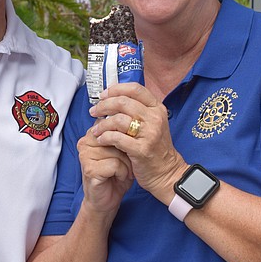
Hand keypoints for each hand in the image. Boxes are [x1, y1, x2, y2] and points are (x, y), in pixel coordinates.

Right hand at [78, 120, 134, 214]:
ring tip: (124, 171)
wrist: (107, 200)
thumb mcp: (122, 150)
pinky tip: (120, 177)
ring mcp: (85, 155)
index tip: (129, 149)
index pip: (112, 123)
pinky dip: (123, 172)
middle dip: (128, 150)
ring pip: (117, 150)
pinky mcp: (89, 169)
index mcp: (92, 133)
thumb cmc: (117, 174)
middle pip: (116, 135)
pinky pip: (115, 164)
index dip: (127, 136)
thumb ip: (123, 134)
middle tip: (129, 162)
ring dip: (127, 163)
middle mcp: (85, 142)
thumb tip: (134, 120)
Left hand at [89, 82, 185, 203]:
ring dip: (102, 124)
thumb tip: (111, 99)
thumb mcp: (152, 123)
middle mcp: (155, 118)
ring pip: (118, 119)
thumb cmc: (155, 148)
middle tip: (94, 111)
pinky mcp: (141, 149)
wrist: (166, 172)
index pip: (135, 88)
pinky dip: (105, 137)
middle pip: (123, 102)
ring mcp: (149, 133)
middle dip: (104, 105)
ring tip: (95, 129)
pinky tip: (101, 139)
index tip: (103, 95)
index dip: (115, 89)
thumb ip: (136, 110)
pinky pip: (117, 138)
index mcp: (157, 108)